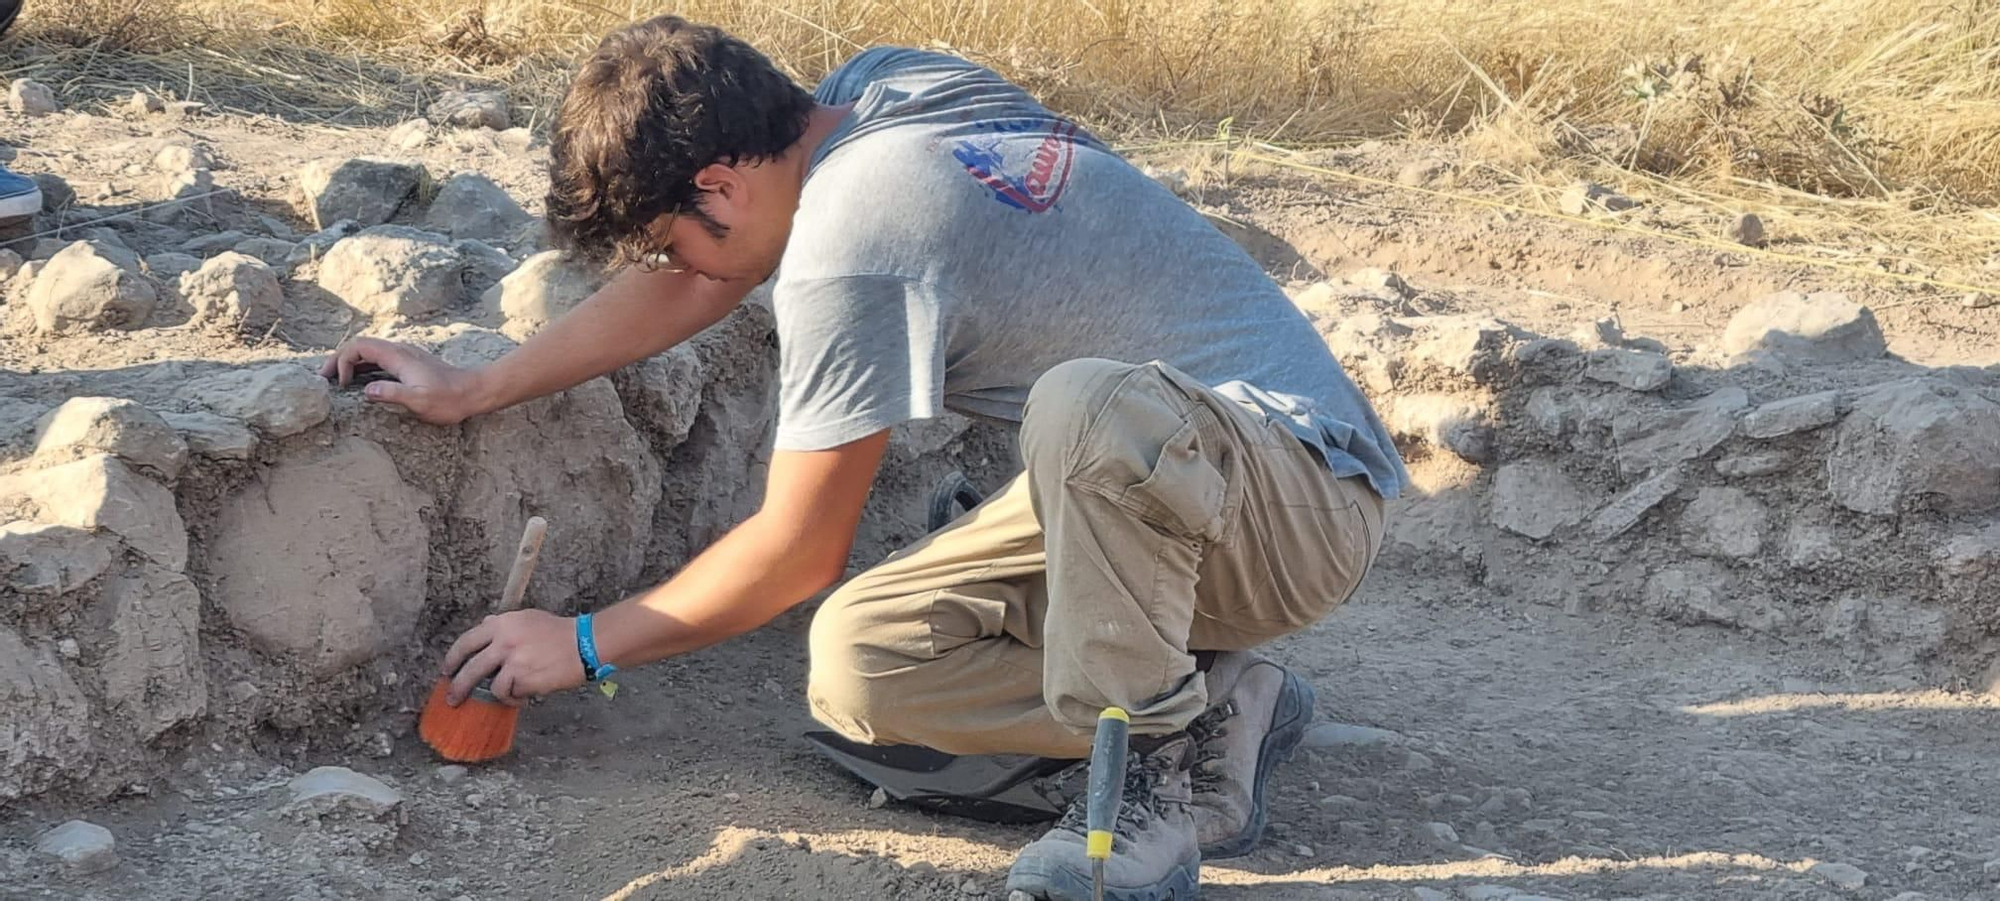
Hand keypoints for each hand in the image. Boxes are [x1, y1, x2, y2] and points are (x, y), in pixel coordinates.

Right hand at [321, 337, 484, 425]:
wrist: (474, 392)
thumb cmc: (449, 399)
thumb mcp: (420, 400)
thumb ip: (392, 393)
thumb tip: (366, 390)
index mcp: (398, 356)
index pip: (359, 346)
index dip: (343, 360)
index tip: (342, 384)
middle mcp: (399, 351)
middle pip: (360, 347)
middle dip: (339, 360)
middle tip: (324, 379)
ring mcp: (404, 357)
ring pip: (369, 353)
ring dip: (350, 364)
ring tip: (335, 381)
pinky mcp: (409, 365)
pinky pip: (379, 362)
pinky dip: (363, 369)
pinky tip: (358, 383)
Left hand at [440, 609, 585, 705]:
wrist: (583, 644)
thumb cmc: (558, 632)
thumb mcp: (528, 618)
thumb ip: (504, 625)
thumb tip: (484, 625)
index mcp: (501, 624)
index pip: (466, 642)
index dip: (452, 659)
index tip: (447, 670)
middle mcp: (503, 641)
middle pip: (470, 669)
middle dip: (458, 687)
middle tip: (453, 698)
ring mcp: (512, 662)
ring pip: (491, 686)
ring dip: (498, 693)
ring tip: (510, 694)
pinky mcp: (523, 679)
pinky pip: (510, 694)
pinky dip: (515, 698)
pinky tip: (526, 695)